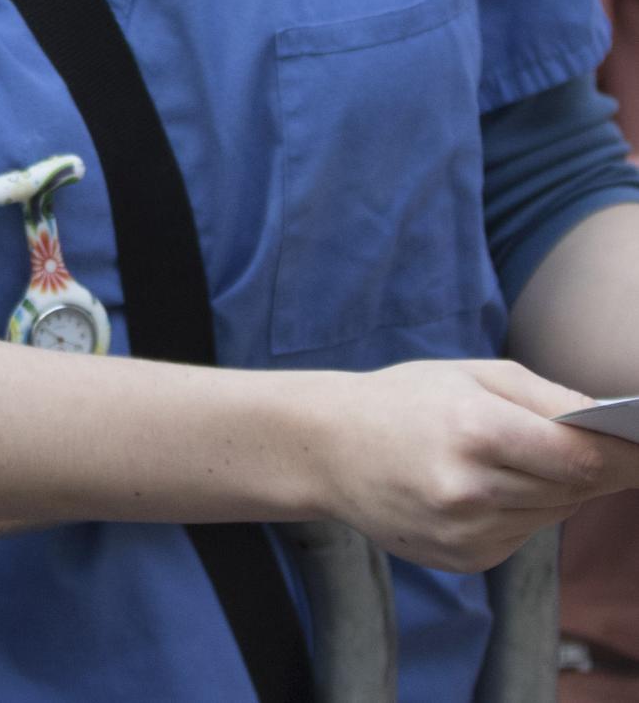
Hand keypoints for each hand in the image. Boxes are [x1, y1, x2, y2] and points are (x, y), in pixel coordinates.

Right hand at [307, 358, 638, 572]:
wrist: (324, 447)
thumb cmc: (403, 399)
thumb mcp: (471, 374)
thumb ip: (551, 398)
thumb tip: (617, 428)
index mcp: (473, 430)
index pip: (582, 458)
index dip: (627, 455)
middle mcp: (470, 489)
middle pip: (574, 489)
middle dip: (592, 468)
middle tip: (590, 447)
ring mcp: (465, 532)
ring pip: (552, 513)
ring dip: (554, 489)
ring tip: (513, 459)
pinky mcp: (463, 558)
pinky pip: (523, 535)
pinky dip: (521, 511)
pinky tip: (483, 487)